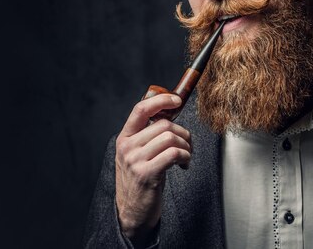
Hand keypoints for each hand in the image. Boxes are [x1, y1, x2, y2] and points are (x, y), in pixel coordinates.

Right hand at [115, 93, 190, 243]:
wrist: (132, 212)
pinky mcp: (146, 174)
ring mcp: (135, 160)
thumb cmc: (141, 180)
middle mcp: (127, 147)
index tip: (177, 100)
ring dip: (186, 147)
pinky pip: (174, 154)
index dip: (161, 100)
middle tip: (187, 146)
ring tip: (186, 157)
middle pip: (164, 124)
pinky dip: (185, 157)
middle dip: (183, 133)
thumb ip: (149, 135)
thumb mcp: (138, 154)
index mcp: (125, 138)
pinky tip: (183, 165)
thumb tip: (170, 112)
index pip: (141, 109)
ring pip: (171, 138)